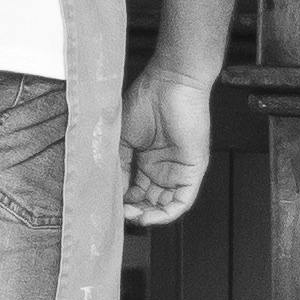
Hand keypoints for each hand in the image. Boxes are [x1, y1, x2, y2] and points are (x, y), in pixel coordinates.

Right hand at [121, 65, 218, 226]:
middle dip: (132, 211)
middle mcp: (161, 167)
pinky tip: (148, 216)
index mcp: (144, 159)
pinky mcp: (192, 170)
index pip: (133, 190)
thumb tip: (107, 190)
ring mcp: (177, 169)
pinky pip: (181, 201)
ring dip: (147, 216)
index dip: (120, 200)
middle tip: (118, 212)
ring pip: (164, 205)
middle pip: (147, 201)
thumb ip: (116, 164)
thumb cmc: (147, 100)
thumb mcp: (121, 138)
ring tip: (131, 214)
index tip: (106, 204)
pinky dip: (165, 214)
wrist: (170, 83)